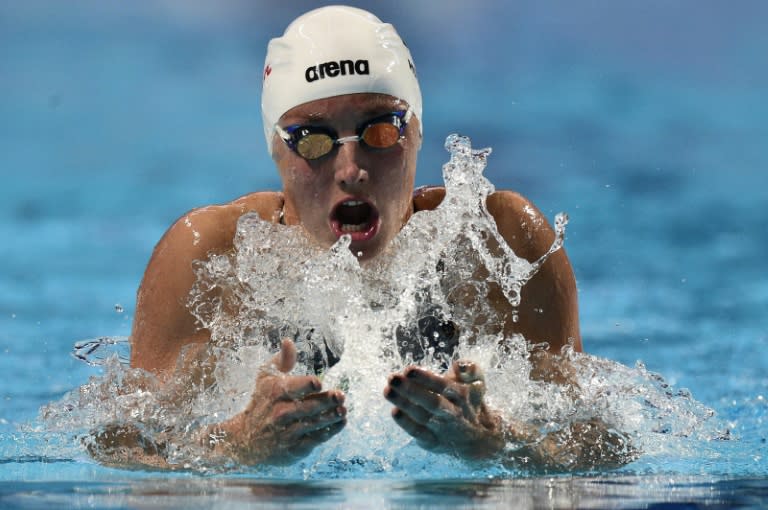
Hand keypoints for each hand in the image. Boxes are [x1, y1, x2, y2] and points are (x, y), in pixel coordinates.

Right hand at [208, 338, 345, 464]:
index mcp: (275, 392)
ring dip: (332, 417)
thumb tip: (288, 341)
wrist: (245, 440)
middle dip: (327, 401)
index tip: (318, 383)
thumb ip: (281, 360)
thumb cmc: (261, 403)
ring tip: (344, 410)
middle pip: (309, 407)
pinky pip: (316, 439)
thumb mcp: (265, 379)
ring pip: (315, 423)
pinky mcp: (295, 448)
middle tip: (341, 396)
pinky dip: (331, 431)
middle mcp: (280, 413)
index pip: (294, 388)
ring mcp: (288, 432)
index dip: (307, 385)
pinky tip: (341, 422)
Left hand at [384, 360, 503, 458]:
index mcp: (461, 396)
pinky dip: (406, 423)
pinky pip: (418, 432)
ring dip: (404, 404)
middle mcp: (452, 413)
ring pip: (422, 417)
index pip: (443, 386)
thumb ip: (471, 369)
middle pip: (432, 402)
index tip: (408, 370)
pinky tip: (394, 411)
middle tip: (393, 378)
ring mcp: (441, 429)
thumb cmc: (470, 401)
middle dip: (411, 390)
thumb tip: (459, 364)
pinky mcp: (432, 441)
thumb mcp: (477, 383)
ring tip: (388, 391)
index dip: (425, 378)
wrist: (479, 437)